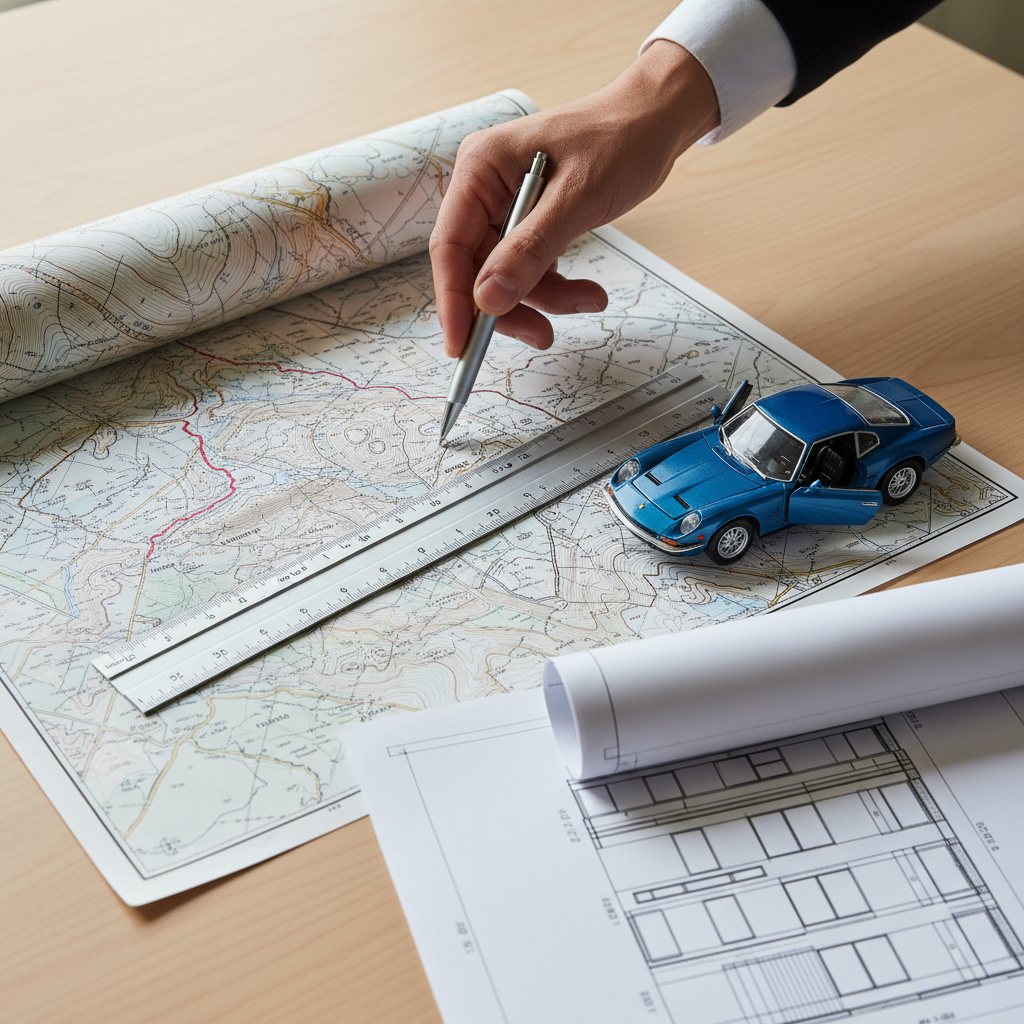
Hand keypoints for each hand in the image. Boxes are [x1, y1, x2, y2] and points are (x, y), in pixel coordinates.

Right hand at [430, 41, 719, 356]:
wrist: (655, 121)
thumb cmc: (619, 140)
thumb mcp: (577, 199)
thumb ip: (530, 250)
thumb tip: (487, 299)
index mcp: (480, 168)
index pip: (450, 245)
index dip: (453, 300)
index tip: (461, 346)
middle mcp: (485, 189)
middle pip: (476, 268)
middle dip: (509, 306)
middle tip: (540, 335)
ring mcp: (506, 207)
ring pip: (506, 278)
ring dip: (544, 300)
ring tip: (589, 300)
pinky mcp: (529, 223)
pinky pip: (530, 271)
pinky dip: (557, 288)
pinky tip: (588, 292)